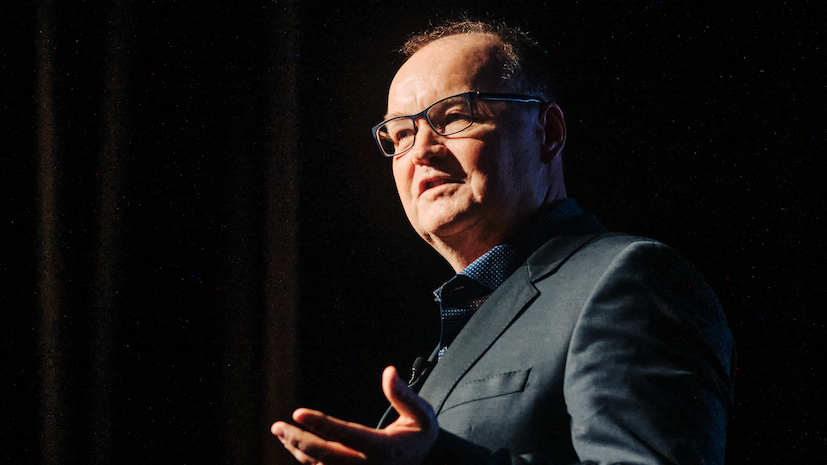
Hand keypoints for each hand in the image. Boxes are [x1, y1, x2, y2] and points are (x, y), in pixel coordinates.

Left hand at [271, 366, 438, 464]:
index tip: (298, 412)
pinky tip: (294, 444)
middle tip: (278, 426)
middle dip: (298, 440)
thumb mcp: (422, 415)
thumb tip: (389, 371)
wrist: (429, 464)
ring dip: (298, 450)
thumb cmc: (421, 436)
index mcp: (383, 448)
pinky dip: (306, 459)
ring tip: (280, 432)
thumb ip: (404, 395)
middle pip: (325, 455)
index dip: (320, 424)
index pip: (345, 434)